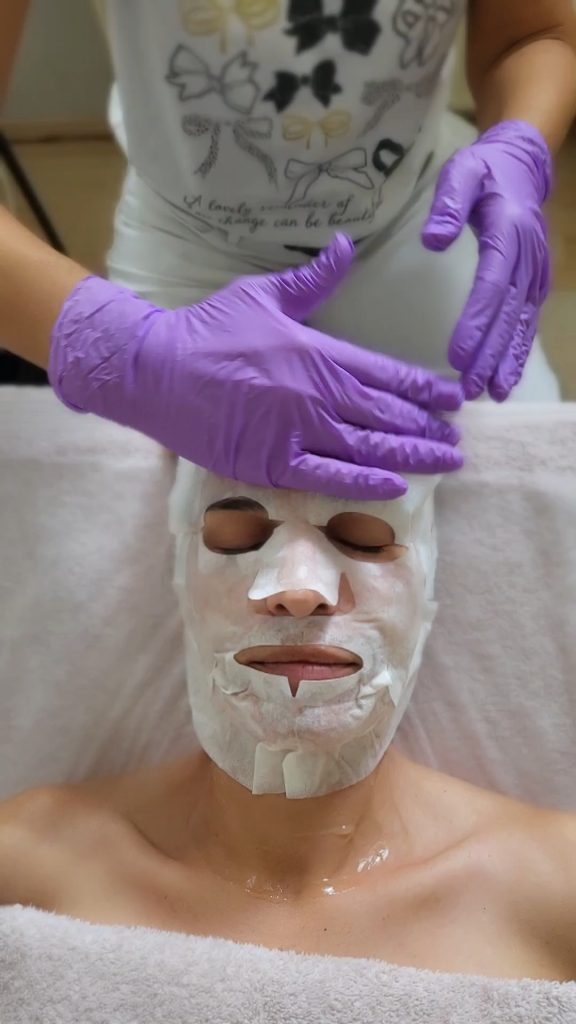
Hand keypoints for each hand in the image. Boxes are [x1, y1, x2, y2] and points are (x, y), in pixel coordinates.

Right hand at [49, 236, 461, 499]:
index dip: (426, 390)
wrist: (158, 372)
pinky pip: (328, 478)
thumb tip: (346, 245)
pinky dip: (363, 484)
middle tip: (457, 439)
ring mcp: (297, 433)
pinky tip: (395, 487)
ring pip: (368, 450)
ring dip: (412, 457)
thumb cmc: (209, 329)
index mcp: (320, 353)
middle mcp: (317, 396)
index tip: (453, 400)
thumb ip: (314, 278)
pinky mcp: (272, 464)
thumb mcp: (264, 293)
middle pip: (388, 417)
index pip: (389, 375)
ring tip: (444, 462)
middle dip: (428, 429)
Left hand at [422, 121, 551, 400]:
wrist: (522, 166)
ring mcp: (535, 272)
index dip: (476, 320)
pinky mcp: (534, 283)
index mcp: (508, 231)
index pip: (491, 283)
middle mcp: (527, 257)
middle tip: (470, 387)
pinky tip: (506, 379)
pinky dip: (518, 351)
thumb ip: (448, 204)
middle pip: (507, 312)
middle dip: (489, 353)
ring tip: (494, 393)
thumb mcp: (461, 174)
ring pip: (521, 322)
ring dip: (507, 359)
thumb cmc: (483, 171)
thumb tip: (434, 240)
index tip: (458, 353)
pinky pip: (527, 321)